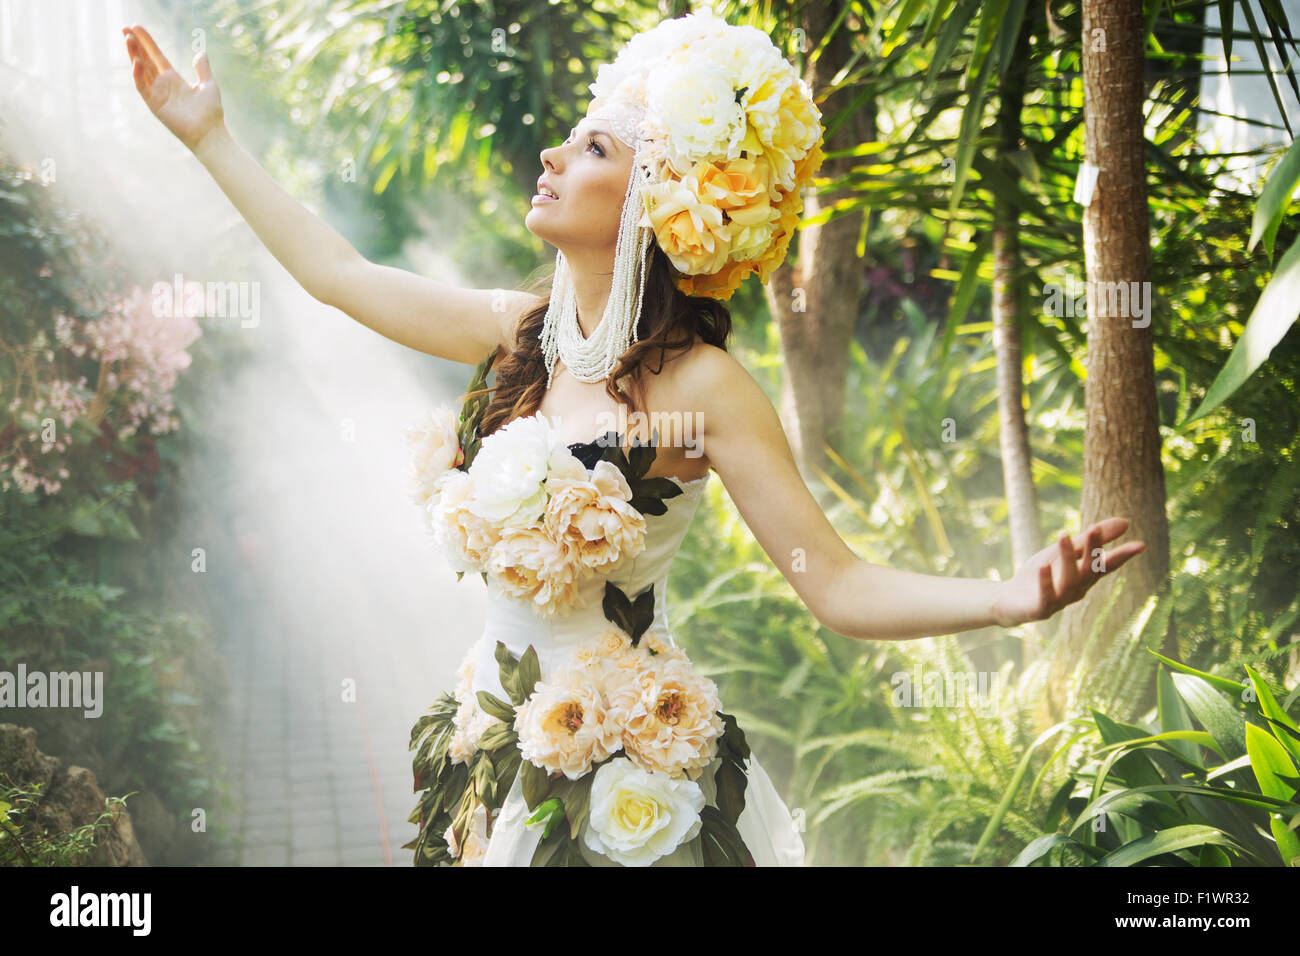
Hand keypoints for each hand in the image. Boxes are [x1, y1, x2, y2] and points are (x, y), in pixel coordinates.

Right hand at [122, 24, 223, 152]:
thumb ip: (202, 68)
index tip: (136, 27)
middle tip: (124, 28)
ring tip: (128, 38)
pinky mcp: (154, 105)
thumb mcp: (208, 84)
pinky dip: (138, 74)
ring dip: (134, 54)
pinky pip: (142, 87)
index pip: (156, 56)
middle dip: (135, 44)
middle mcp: (163, 85)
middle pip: (145, 60)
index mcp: (174, 79)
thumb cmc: (211, 112)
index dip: (147, 42)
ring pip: (141, 70)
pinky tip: (137, 61)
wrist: (209, 133)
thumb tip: (200, 52)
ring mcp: (157, 94)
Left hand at [991, 518, 1146, 626]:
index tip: (1141, 544)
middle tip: (1095, 528)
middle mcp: (1078, 590)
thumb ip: (1090, 540)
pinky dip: (1046, 582)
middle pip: (1089, 569)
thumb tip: (1126, 522)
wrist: (1009, 599)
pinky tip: (1043, 567)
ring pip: (1068, 580)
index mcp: (1085, 577)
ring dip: (1067, 557)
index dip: (1123, 556)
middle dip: (1093, 549)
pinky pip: (1046, 596)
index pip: (1107, 565)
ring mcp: (1060, 601)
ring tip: (1063, 535)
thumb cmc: (1042, 574)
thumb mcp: (1065, 552)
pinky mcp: (1040, 609)